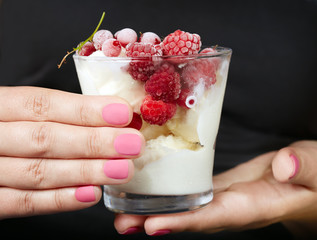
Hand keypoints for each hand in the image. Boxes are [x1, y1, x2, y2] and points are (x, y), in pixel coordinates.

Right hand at [0, 86, 144, 218]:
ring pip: (37, 172)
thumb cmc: (1, 127)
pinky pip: (21, 203)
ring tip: (122, 170)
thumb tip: (112, 117)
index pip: (42, 104)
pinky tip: (90, 195)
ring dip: (84, 172)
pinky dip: (57, 200)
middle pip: (43, 138)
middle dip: (93, 142)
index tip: (122, 113)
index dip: (84, 109)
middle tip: (132, 145)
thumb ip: (56, 114)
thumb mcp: (15, 111)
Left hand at [114, 140, 316, 237]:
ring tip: (123, 210)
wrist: (305, 177)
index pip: (216, 217)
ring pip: (186, 205)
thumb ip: (304, 168)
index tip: (151, 226)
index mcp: (256, 206)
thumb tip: (283, 168)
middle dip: (156, 221)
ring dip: (156, 208)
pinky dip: (170, 193)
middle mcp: (233, 206)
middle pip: (190, 217)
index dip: (184, 223)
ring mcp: (224, 197)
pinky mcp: (219, 186)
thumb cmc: (313, 177)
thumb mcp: (315, 168)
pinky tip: (150, 189)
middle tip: (121, 222)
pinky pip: (192, 190)